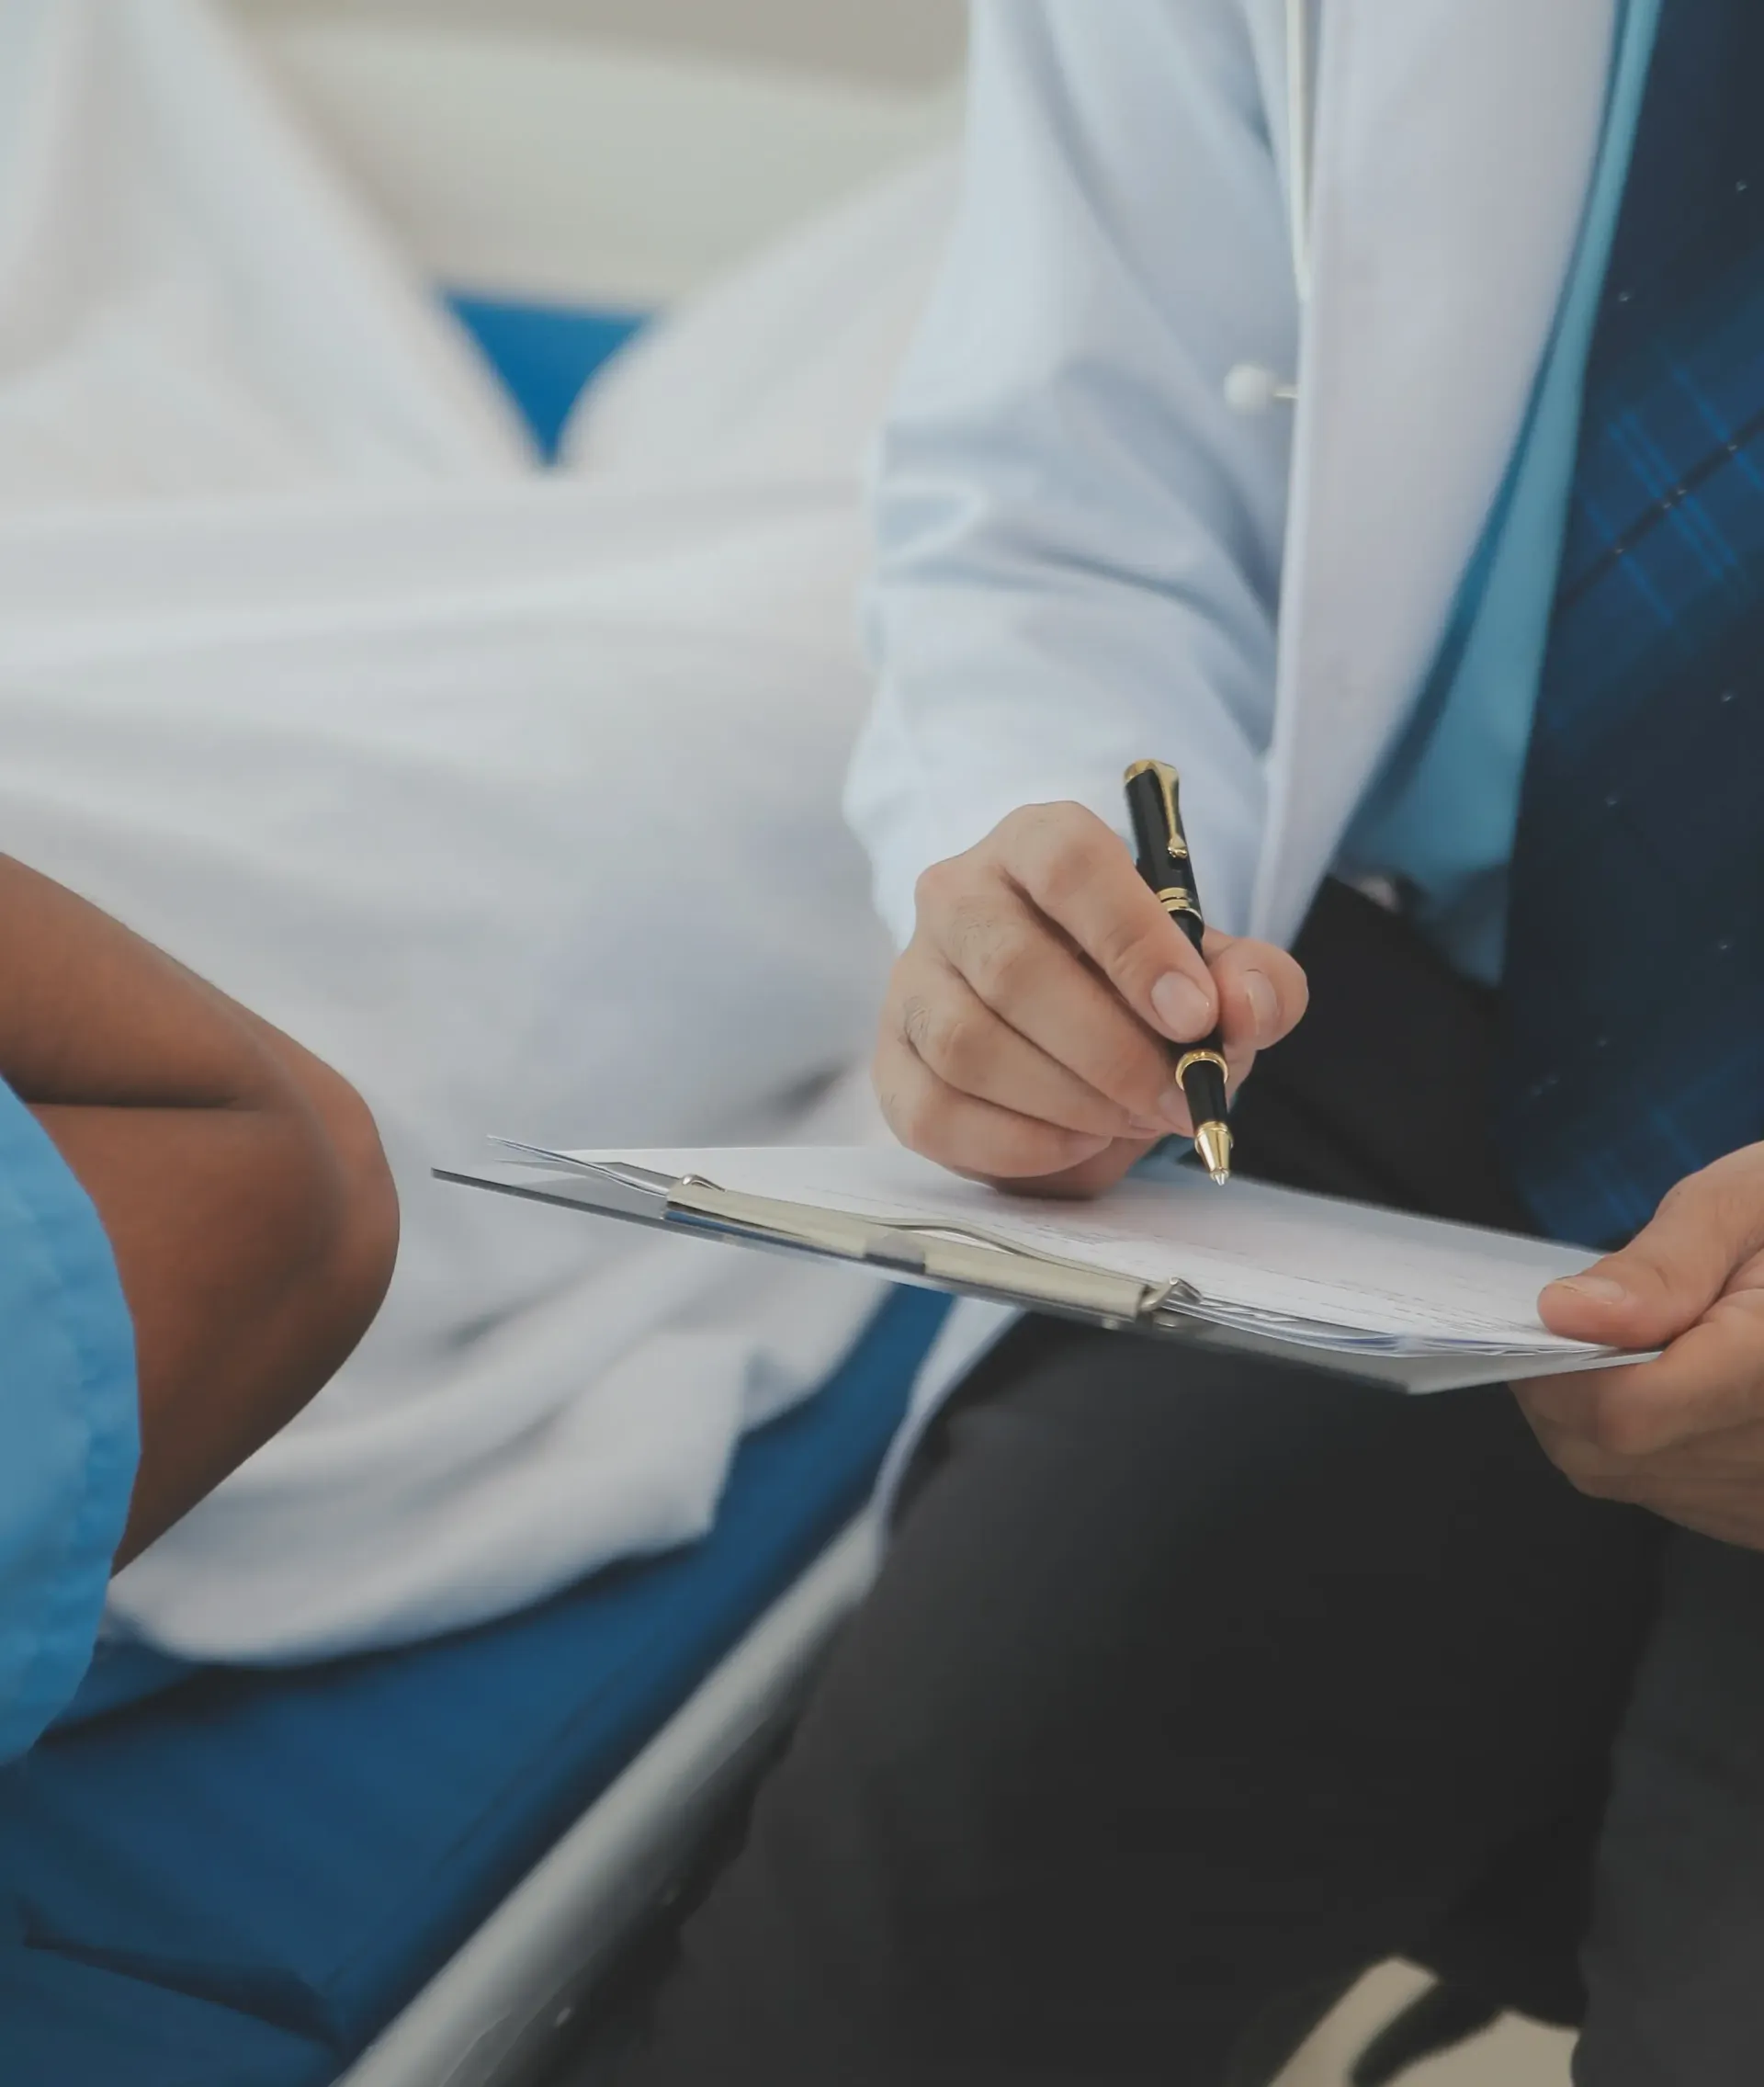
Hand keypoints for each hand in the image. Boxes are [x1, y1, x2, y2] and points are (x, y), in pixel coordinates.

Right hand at [874, 802, 1308, 1196]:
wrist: (1074, 1048)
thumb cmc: (1141, 994)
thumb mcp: (1215, 979)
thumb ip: (1254, 984)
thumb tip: (1246, 1007)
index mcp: (1036, 844)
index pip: (1069, 863)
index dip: (1133, 941)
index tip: (1194, 1017)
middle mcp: (957, 896)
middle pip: (1013, 966)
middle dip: (1111, 1051)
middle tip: (1178, 1099)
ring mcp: (913, 979)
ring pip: (969, 1044)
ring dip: (1068, 1102)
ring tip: (1131, 1119)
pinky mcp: (891, 1061)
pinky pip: (936, 1111)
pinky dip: (1019, 1143)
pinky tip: (1077, 1142)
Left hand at [1517, 1144, 1763, 1547]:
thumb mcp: (1743, 1206)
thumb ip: (1661, 1267)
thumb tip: (1566, 1314)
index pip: (1626, 1412)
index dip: (1563, 1365)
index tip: (1556, 1312)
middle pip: (1608, 1453)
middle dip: (1567, 1385)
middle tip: (1593, 1317)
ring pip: (1621, 1476)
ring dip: (1598, 1412)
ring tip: (1638, 1343)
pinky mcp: (1759, 1514)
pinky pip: (1663, 1489)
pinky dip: (1642, 1439)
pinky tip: (1671, 1384)